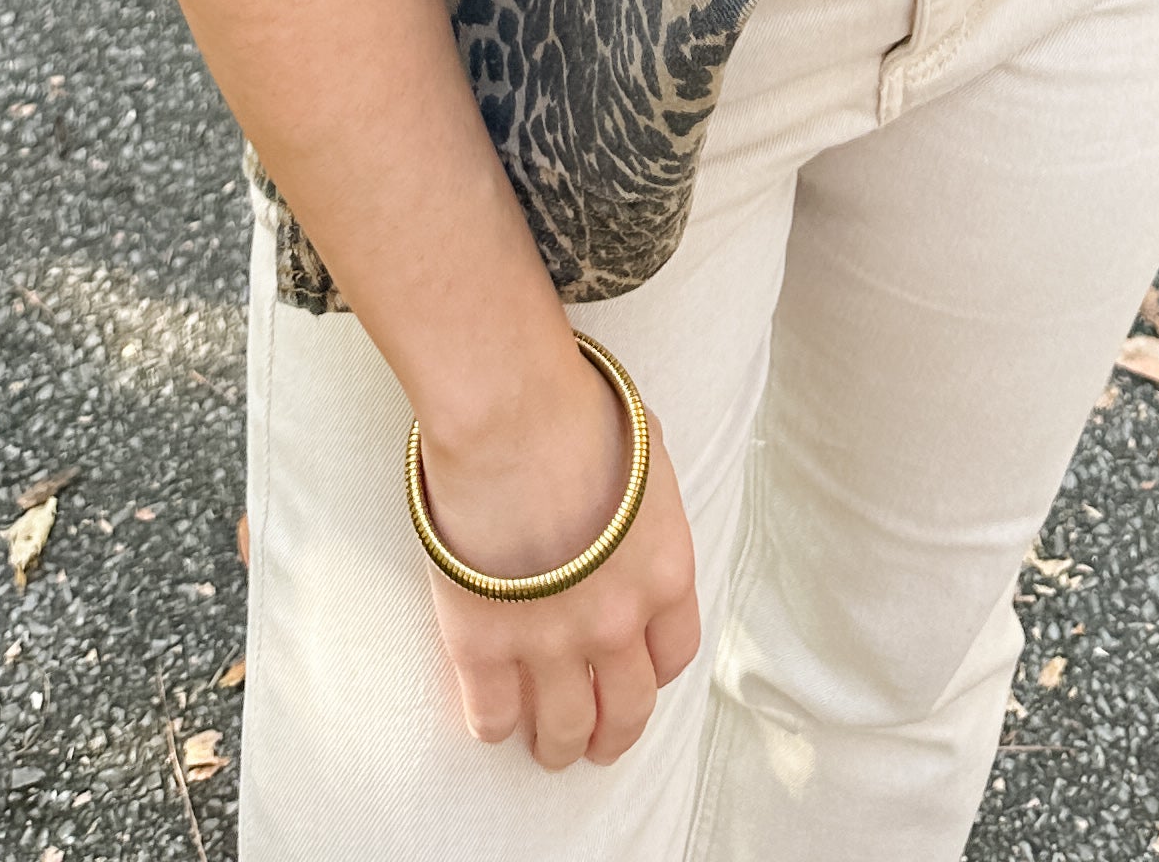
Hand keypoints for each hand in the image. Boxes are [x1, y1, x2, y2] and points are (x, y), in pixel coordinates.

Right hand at [416, 348, 701, 768]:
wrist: (510, 413)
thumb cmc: (576, 409)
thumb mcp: (644, 453)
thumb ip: (645, 503)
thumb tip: (631, 508)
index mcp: (664, 573)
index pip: (673, 654)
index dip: (652, 673)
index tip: (636, 676)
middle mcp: (618, 622)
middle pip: (626, 709)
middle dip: (612, 734)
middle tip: (596, 742)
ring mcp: (551, 640)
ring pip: (562, 728)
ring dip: (556, 745)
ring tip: (545, 749)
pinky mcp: (485, 644)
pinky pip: (493, 714)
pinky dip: (494, 725)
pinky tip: (492, 720)